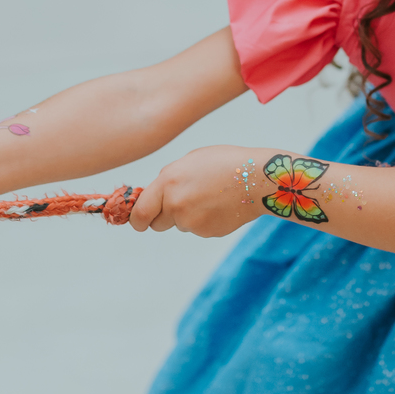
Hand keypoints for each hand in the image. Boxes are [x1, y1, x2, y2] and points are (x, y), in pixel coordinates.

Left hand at [128, 146, 265, 237]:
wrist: (257, 178)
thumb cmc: (225, 163)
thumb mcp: (190, 161)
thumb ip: (168, 179)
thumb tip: (154, 197)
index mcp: (168, 182)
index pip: (140, 213)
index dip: (137, 220)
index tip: (139, 221)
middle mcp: (175, 204)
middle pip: (157, 223)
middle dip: (162, 217)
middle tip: (180, 205)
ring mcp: (191, 221)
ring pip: (180, 225)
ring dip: (188, 216)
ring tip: (209, 197)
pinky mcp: (207, 232)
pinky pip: (198, 229)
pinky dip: (204, 220)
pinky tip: (219, 205)